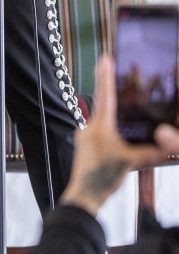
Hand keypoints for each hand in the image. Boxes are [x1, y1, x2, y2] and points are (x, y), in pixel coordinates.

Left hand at [58, 55, 178, 215]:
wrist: (84, 195)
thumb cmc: (103, 177)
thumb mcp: (131, 162)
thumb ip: (151, 151)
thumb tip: (170, 143)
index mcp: (99, 127)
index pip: (105, 97)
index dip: (106, 77)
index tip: (105, 58)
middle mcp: (89, 128)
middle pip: (104, 106)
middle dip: (112, 93)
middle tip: (118, 75)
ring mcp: (84, 136)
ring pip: (102, 120)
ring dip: (113, 115)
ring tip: (126, 108)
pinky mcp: (85, 145)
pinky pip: (100, 131)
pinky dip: (111, 129)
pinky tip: (121, 133)